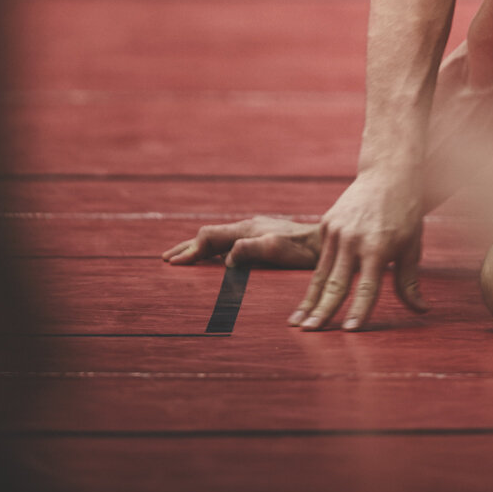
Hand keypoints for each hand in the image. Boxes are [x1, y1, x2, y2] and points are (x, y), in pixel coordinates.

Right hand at [163, 216, 322, 267]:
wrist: (325, 243)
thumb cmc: (302, 250)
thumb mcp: (275, 250)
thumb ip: (249, 250)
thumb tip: (226, 257)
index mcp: (245, 229)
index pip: (208, 237)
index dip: (190, 251)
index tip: (173, 264)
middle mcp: (247, 227)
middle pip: (209, 235)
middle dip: (187, 247)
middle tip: (167, 259)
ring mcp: (255, 231)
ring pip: (218, 238)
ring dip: (199, 248)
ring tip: (185, 257)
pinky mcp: (263, 238)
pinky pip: (230, 242)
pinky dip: (214, 249)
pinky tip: (216, 257)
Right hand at [289, 169, 429, 331]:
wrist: (388, 173)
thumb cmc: (405, 212)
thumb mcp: (412, 246)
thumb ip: (409, 282)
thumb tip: (422, 310)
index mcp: (378, 247)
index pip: (368, 288)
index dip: (359, 312)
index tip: (349, 332)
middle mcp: (353, 240)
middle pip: (336, 284)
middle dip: (322, 312)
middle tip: (310, 332)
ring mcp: (336, 231)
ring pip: (321, 274)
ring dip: (309, 301)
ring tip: (297, 322)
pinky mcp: (326, 224)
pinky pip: (321, 259)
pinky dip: (315, 281)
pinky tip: (306, 302)